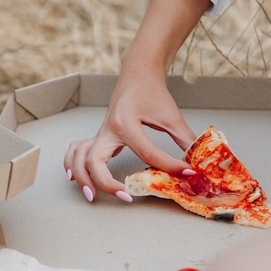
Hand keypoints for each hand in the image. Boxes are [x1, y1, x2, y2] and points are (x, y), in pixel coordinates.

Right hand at [64, 0, 209, 201]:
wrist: (138, 74)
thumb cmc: (153, 93)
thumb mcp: (171, 116)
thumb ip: (185, 139)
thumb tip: (198, 162)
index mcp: (126, 122)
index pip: (147, 153)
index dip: (169, 166)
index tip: (186, 173)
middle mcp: (108, 129)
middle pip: (95, 160)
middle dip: (106, 182)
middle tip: (126, 196)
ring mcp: (100, 133)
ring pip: (79, 157)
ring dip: (83, 178)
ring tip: (92, 196)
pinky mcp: (98, 136)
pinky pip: (76, 151)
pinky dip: (72, 165)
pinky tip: (75, 178)